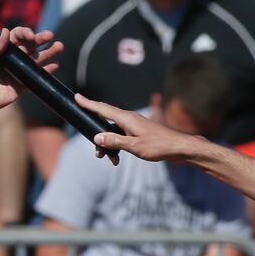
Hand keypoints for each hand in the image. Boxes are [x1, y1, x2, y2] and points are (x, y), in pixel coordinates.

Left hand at [0, 24, 62, 117]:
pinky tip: (54, 66)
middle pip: (28, 46)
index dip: (24, 33)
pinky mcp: (19, 87)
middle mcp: (9, 59)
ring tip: (59, 46)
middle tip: (50, 35)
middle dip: (40, 40)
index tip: (29, 35)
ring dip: (47, 53)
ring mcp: (15, 73)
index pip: (16, 37)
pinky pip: (34, 78)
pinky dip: (45, 72)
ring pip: (35, 60)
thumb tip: (7, 32)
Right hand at [81, 94, 200, 165]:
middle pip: (104, 119)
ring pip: (112, 131)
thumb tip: (97, 137)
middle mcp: (129, 118)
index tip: (76, 97)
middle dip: (94, 131)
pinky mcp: (137, 131)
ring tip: (107, 159)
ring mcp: (133, 124)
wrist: (178, 147)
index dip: (88, 103)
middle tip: (94, 148)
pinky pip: (120, 135)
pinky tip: (117, 157)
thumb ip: (115, 141)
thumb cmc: (159, 146)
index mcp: (127, 118)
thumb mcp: (135, 146)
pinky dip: (116, 145)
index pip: (102, 109)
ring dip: (107, 144)